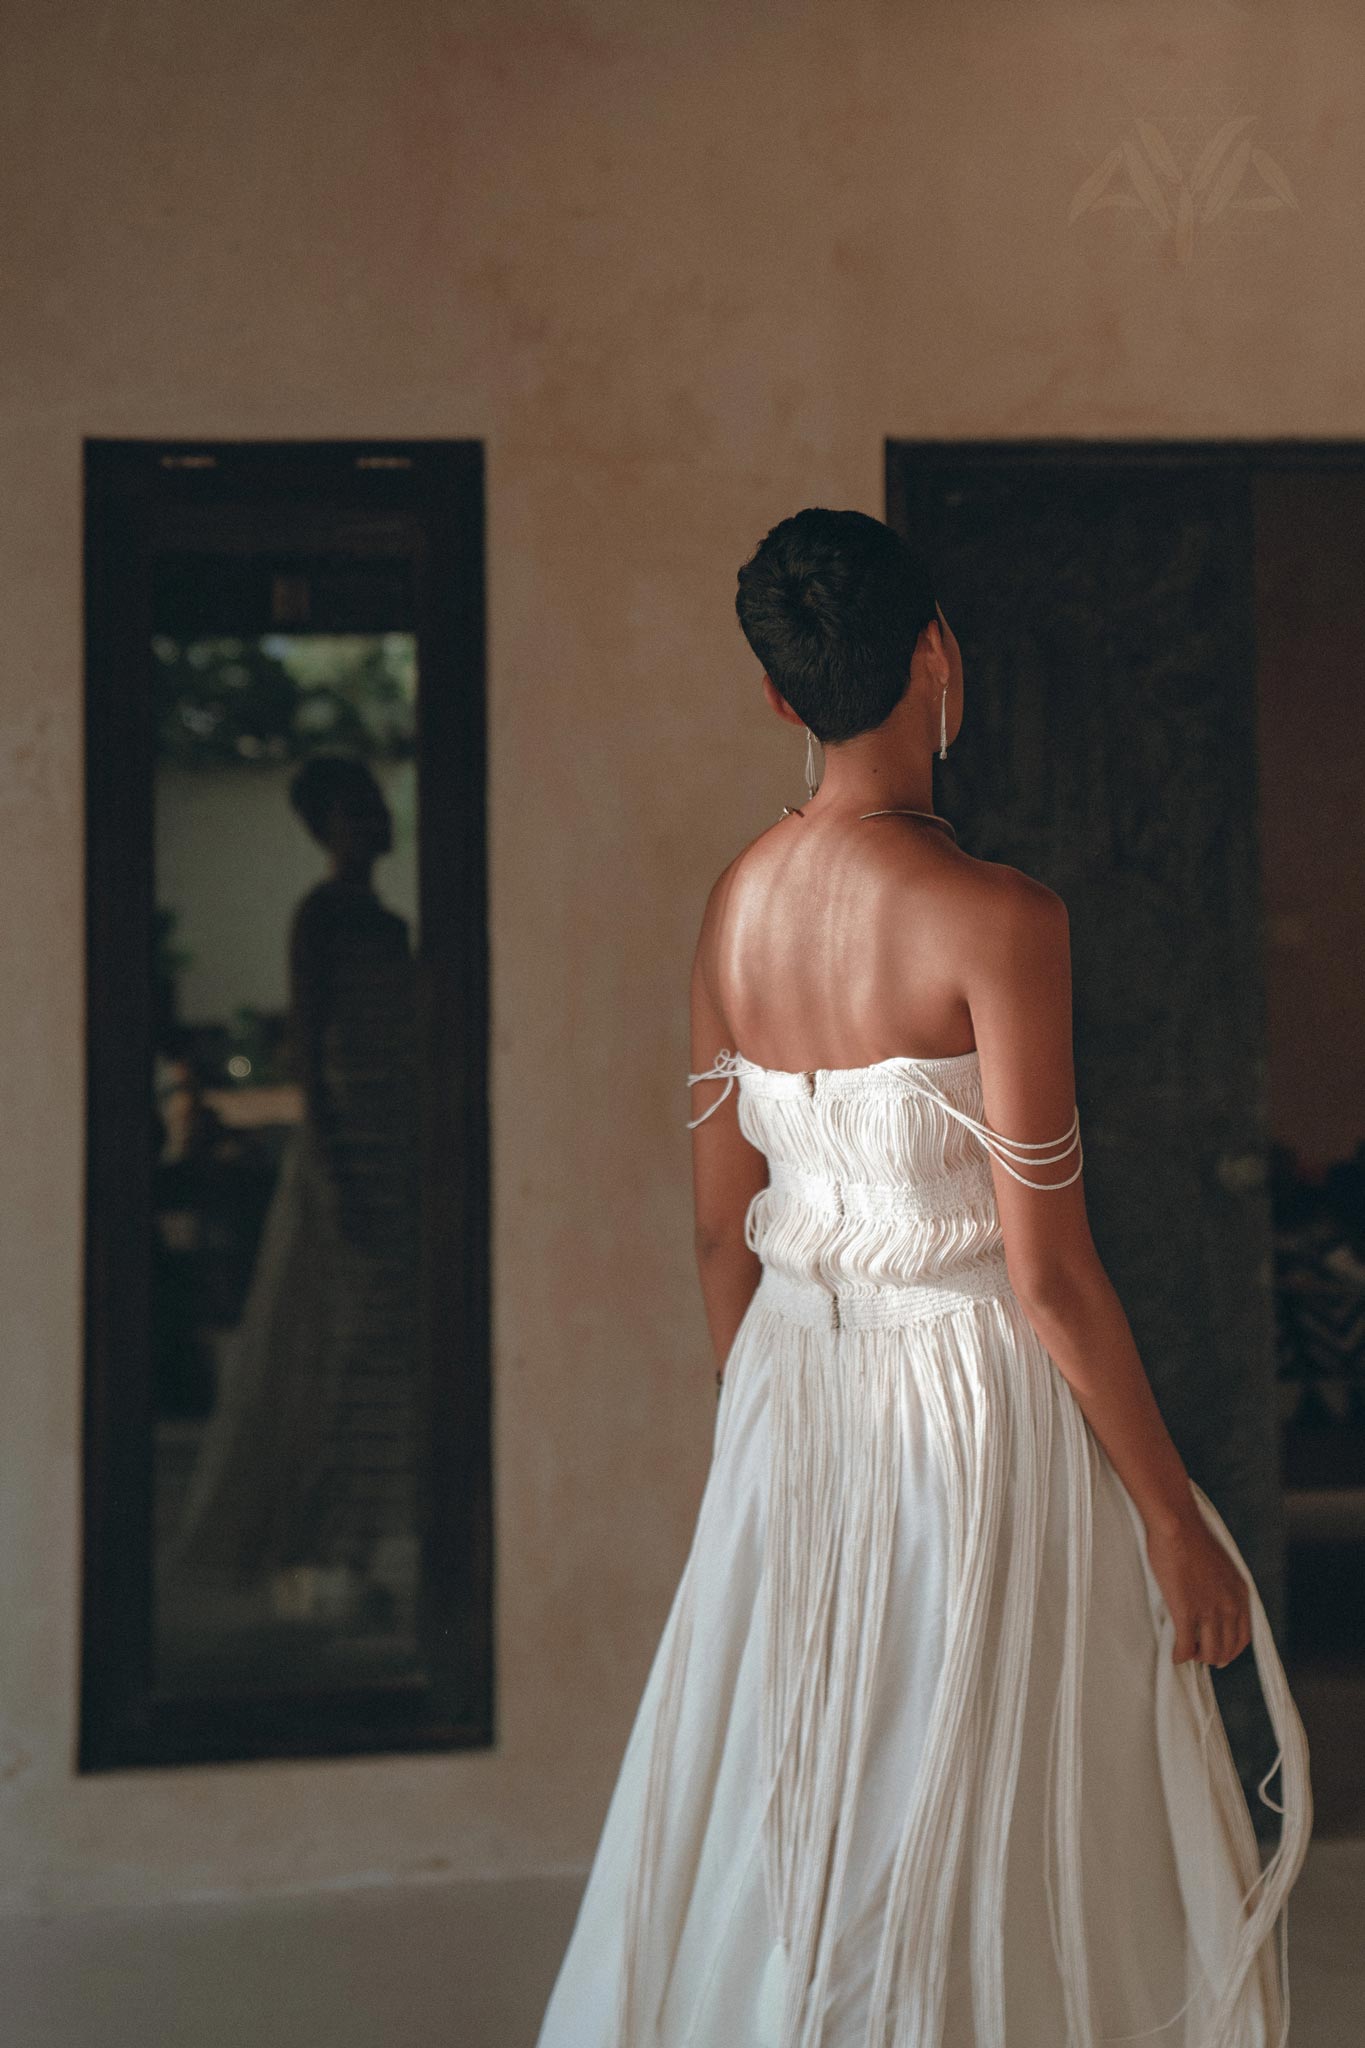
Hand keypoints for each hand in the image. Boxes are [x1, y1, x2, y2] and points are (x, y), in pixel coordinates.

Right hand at [1146, 1512, 1251, 1667]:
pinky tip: (1175, 1654)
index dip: (1232, 1649)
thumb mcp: (1222, 1565)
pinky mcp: (1187, 1611)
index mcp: (1240, 1594)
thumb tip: (1213, 1600)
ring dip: (1198, 1657)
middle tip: (1201, 1654)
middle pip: (1228, 1649)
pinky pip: (1186, 1645)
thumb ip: (1224, 1587)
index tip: (1221, 1651)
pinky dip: (1180, 1654)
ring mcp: (1209, 1610)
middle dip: (1214, 1657)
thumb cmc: (1193, 1538)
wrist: (1178, 1526)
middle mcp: (1229, 1606)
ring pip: (1209, 1652)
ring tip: (1188, 1653)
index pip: (1244, 1636)